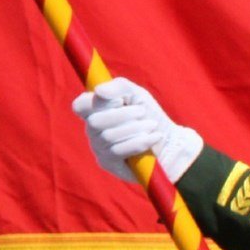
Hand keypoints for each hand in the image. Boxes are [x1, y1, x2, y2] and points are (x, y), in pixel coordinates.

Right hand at [70, 77, 203, 182]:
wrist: (169, 141)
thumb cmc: (148, 115)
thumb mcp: (137, 94)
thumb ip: (119, 87)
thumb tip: (99, 91)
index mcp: (94, 111)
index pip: (80, 106)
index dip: (97, 102)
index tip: (120, 100)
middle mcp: (92, 130)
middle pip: (95, 122)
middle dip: (124, 115)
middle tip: (143, 111)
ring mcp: (98, 147)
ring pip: (108, 137)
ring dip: (135, 128)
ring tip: (152, 124)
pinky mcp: (108, 163)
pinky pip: (117, 151)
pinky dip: (138, 142)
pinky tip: (154, 137)